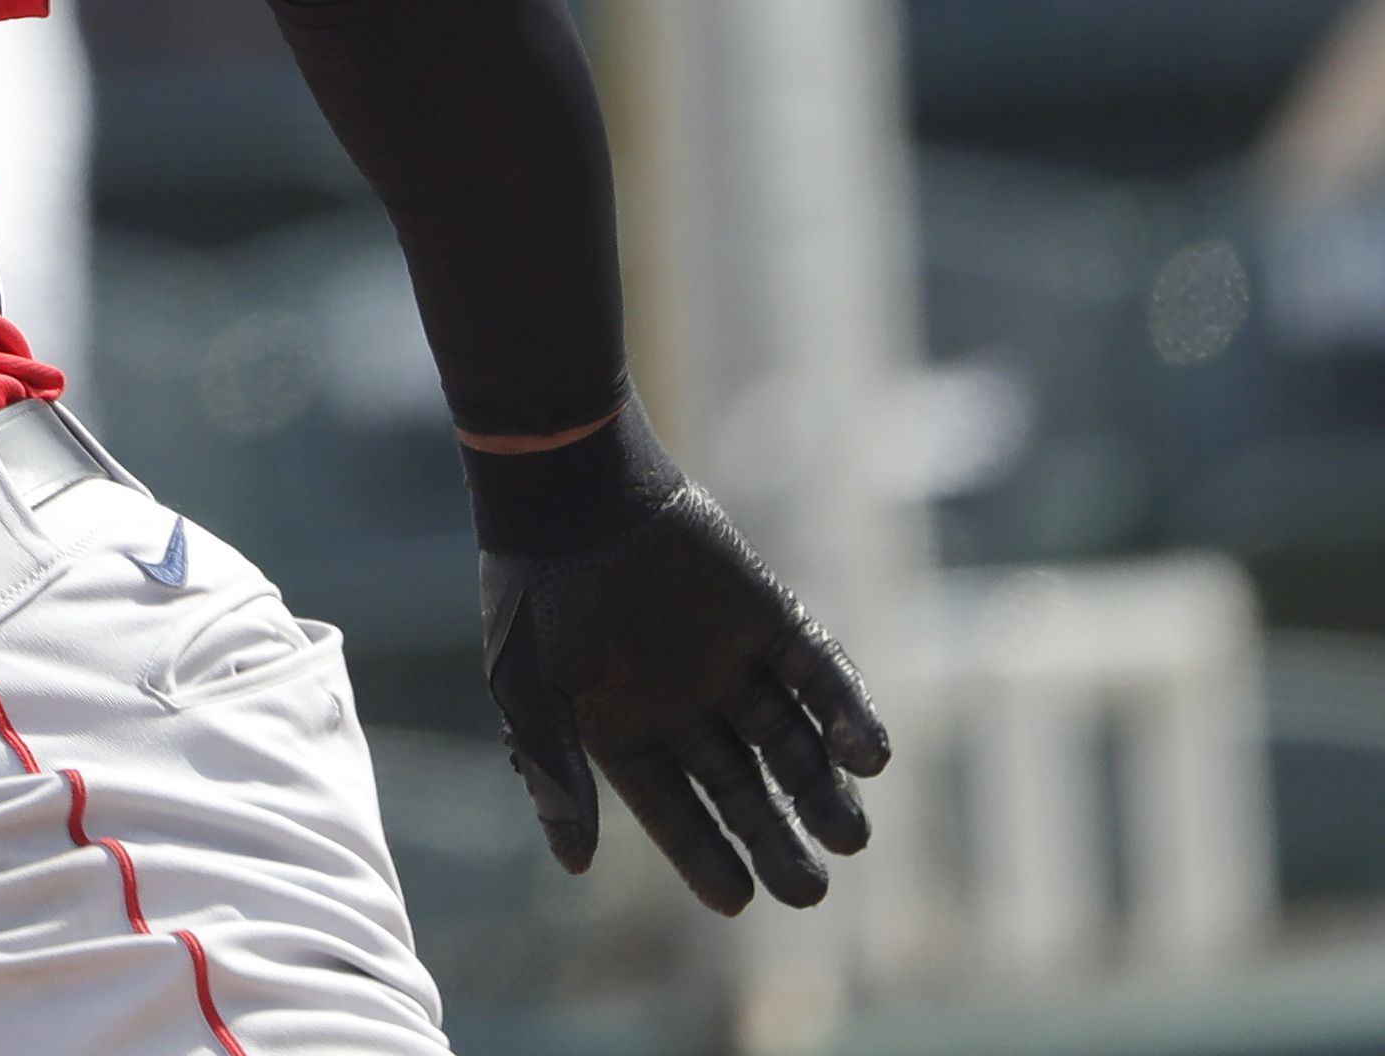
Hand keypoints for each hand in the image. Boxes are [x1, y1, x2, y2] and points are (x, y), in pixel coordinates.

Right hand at [468, 403, 892, 914]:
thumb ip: (553, 772)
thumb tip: (573, 863)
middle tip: (809, 890)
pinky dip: (848, 714)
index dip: (706, 858)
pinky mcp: (771, 617)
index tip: (740, 901)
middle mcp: (685, 705)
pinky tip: (867, 757)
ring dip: (823, 791)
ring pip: (791, 743)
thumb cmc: (534, 592)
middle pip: (744, 791)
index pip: (675, 812)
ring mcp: (731, 662)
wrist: (571, 492)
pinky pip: (821, 676)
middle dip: (776, 841)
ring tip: (849, 835)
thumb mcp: (526, 689)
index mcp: (624, 730)